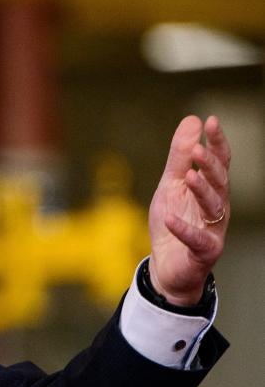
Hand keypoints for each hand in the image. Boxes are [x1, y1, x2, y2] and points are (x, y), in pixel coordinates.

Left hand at [147, 115, 230, 304]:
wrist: (166, 266)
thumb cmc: (173, 221)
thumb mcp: (170, 185)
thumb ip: (180, 156)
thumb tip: (193, 120)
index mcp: (211, 189)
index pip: (220, 162)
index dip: (217, 142)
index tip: (211, 121)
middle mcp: (217, 207)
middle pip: (220, 182)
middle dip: (211, 166)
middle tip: (198, 150)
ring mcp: (213, 229)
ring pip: (213, 207)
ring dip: (202, 190)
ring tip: (189, 175)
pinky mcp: (204, 251)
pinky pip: (197, 239)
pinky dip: (184, 229)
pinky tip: (171, 218)